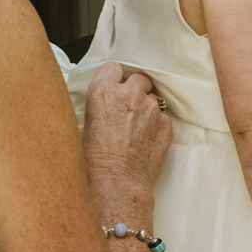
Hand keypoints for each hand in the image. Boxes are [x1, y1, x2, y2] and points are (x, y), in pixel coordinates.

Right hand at [83, 63, 170, 195]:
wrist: (116, 183)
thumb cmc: (95, 160)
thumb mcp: (85, 125)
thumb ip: (99, 106)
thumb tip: (103, 105)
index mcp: (104, 91)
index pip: (113, 67)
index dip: (115, 77)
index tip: (116, 85)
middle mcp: (130, 94)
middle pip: (139, 78)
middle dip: (136, 89)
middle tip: (129, 107)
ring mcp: (151, 108)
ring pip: (153, 98)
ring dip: (147, 108)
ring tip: (138, 128)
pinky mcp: (166, 124)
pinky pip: (163, 118)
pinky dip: (157, 125)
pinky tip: (146, 140)